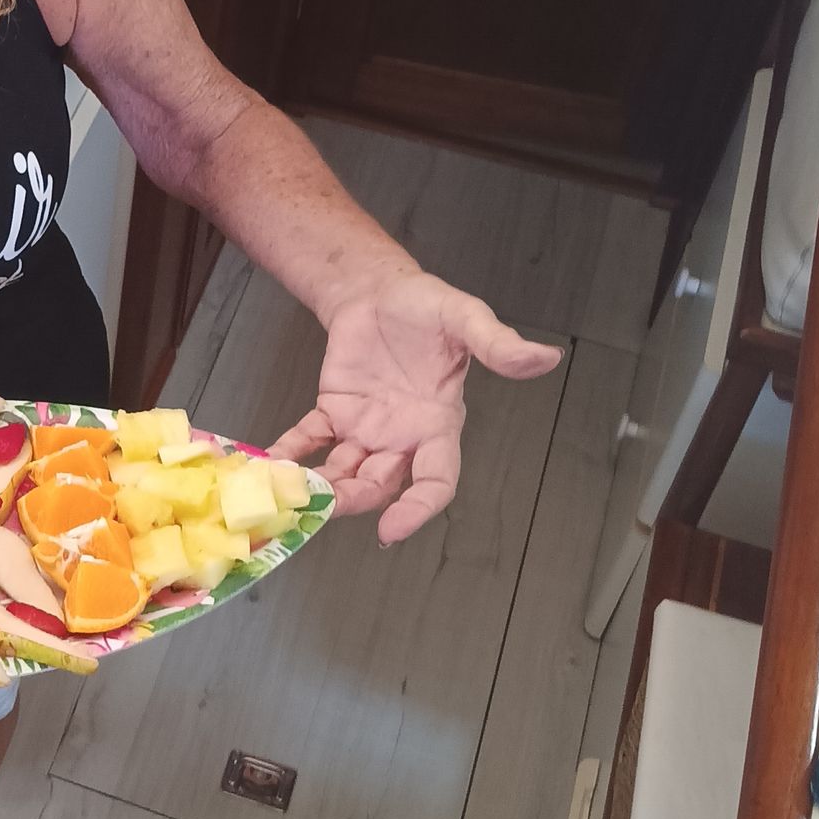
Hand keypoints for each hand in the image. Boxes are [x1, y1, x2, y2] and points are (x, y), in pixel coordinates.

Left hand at [271, 271, 560, 545]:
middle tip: (329, 504)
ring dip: (322, 484)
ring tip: (294, 492)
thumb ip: (497, 344)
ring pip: (344, 471)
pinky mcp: (333, 412)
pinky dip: (292, 451)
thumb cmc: (430, 309)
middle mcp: (402, 438)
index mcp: (439, 425)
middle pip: (381, 484)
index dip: (418, 508)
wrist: (383, 290)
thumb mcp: (466, 319)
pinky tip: (271, 461)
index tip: (393, 528)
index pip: (436, 480)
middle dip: (357, 499)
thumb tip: (546, 358)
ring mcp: (366, 429)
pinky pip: (310, 438)